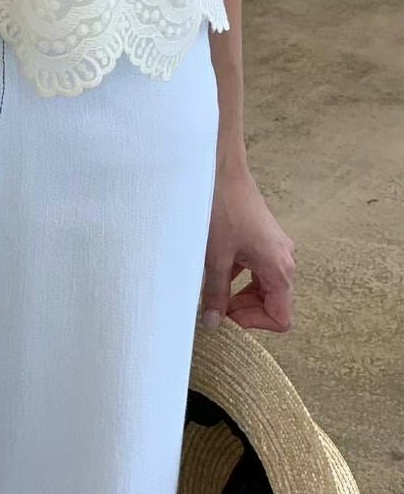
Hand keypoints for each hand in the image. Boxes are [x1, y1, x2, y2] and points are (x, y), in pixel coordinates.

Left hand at [199, 159, 295, 332]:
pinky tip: (212, 270)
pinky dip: (237, 276)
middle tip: (213, 309)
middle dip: (244, 310)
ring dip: (238, 293)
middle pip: (272, 303)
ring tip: (209, 290)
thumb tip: (212, 324)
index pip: (281, 318)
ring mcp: (274, 247)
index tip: (225, 319)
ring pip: (262, 286)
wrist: (220, 168)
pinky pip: (255, 268)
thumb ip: (216, 294)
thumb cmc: (221, 209)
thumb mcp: (216, 257)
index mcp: (280, 268)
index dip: (253, 324)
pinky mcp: (261, 237)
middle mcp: (284, 259)